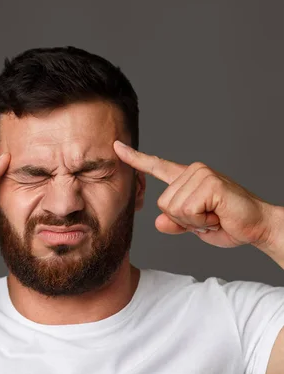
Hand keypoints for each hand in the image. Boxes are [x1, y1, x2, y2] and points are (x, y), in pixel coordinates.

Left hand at [113, 140, 274, 248]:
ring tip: (214, 216)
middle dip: (183, 220)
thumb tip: (159, 222)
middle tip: (208, 218)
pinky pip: (188, 211)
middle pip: (163, 204)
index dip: (136, 158)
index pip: (157, 166)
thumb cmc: (227, 224)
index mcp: (187, 180)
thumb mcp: (194, 227)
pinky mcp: (210, 183)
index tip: (117, 147)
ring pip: (174, 208)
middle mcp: (193, 172)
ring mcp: (201, 174)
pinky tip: (217, 216)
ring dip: (194, 222)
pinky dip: (201, 222)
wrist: (256, 227)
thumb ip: (175, 223)